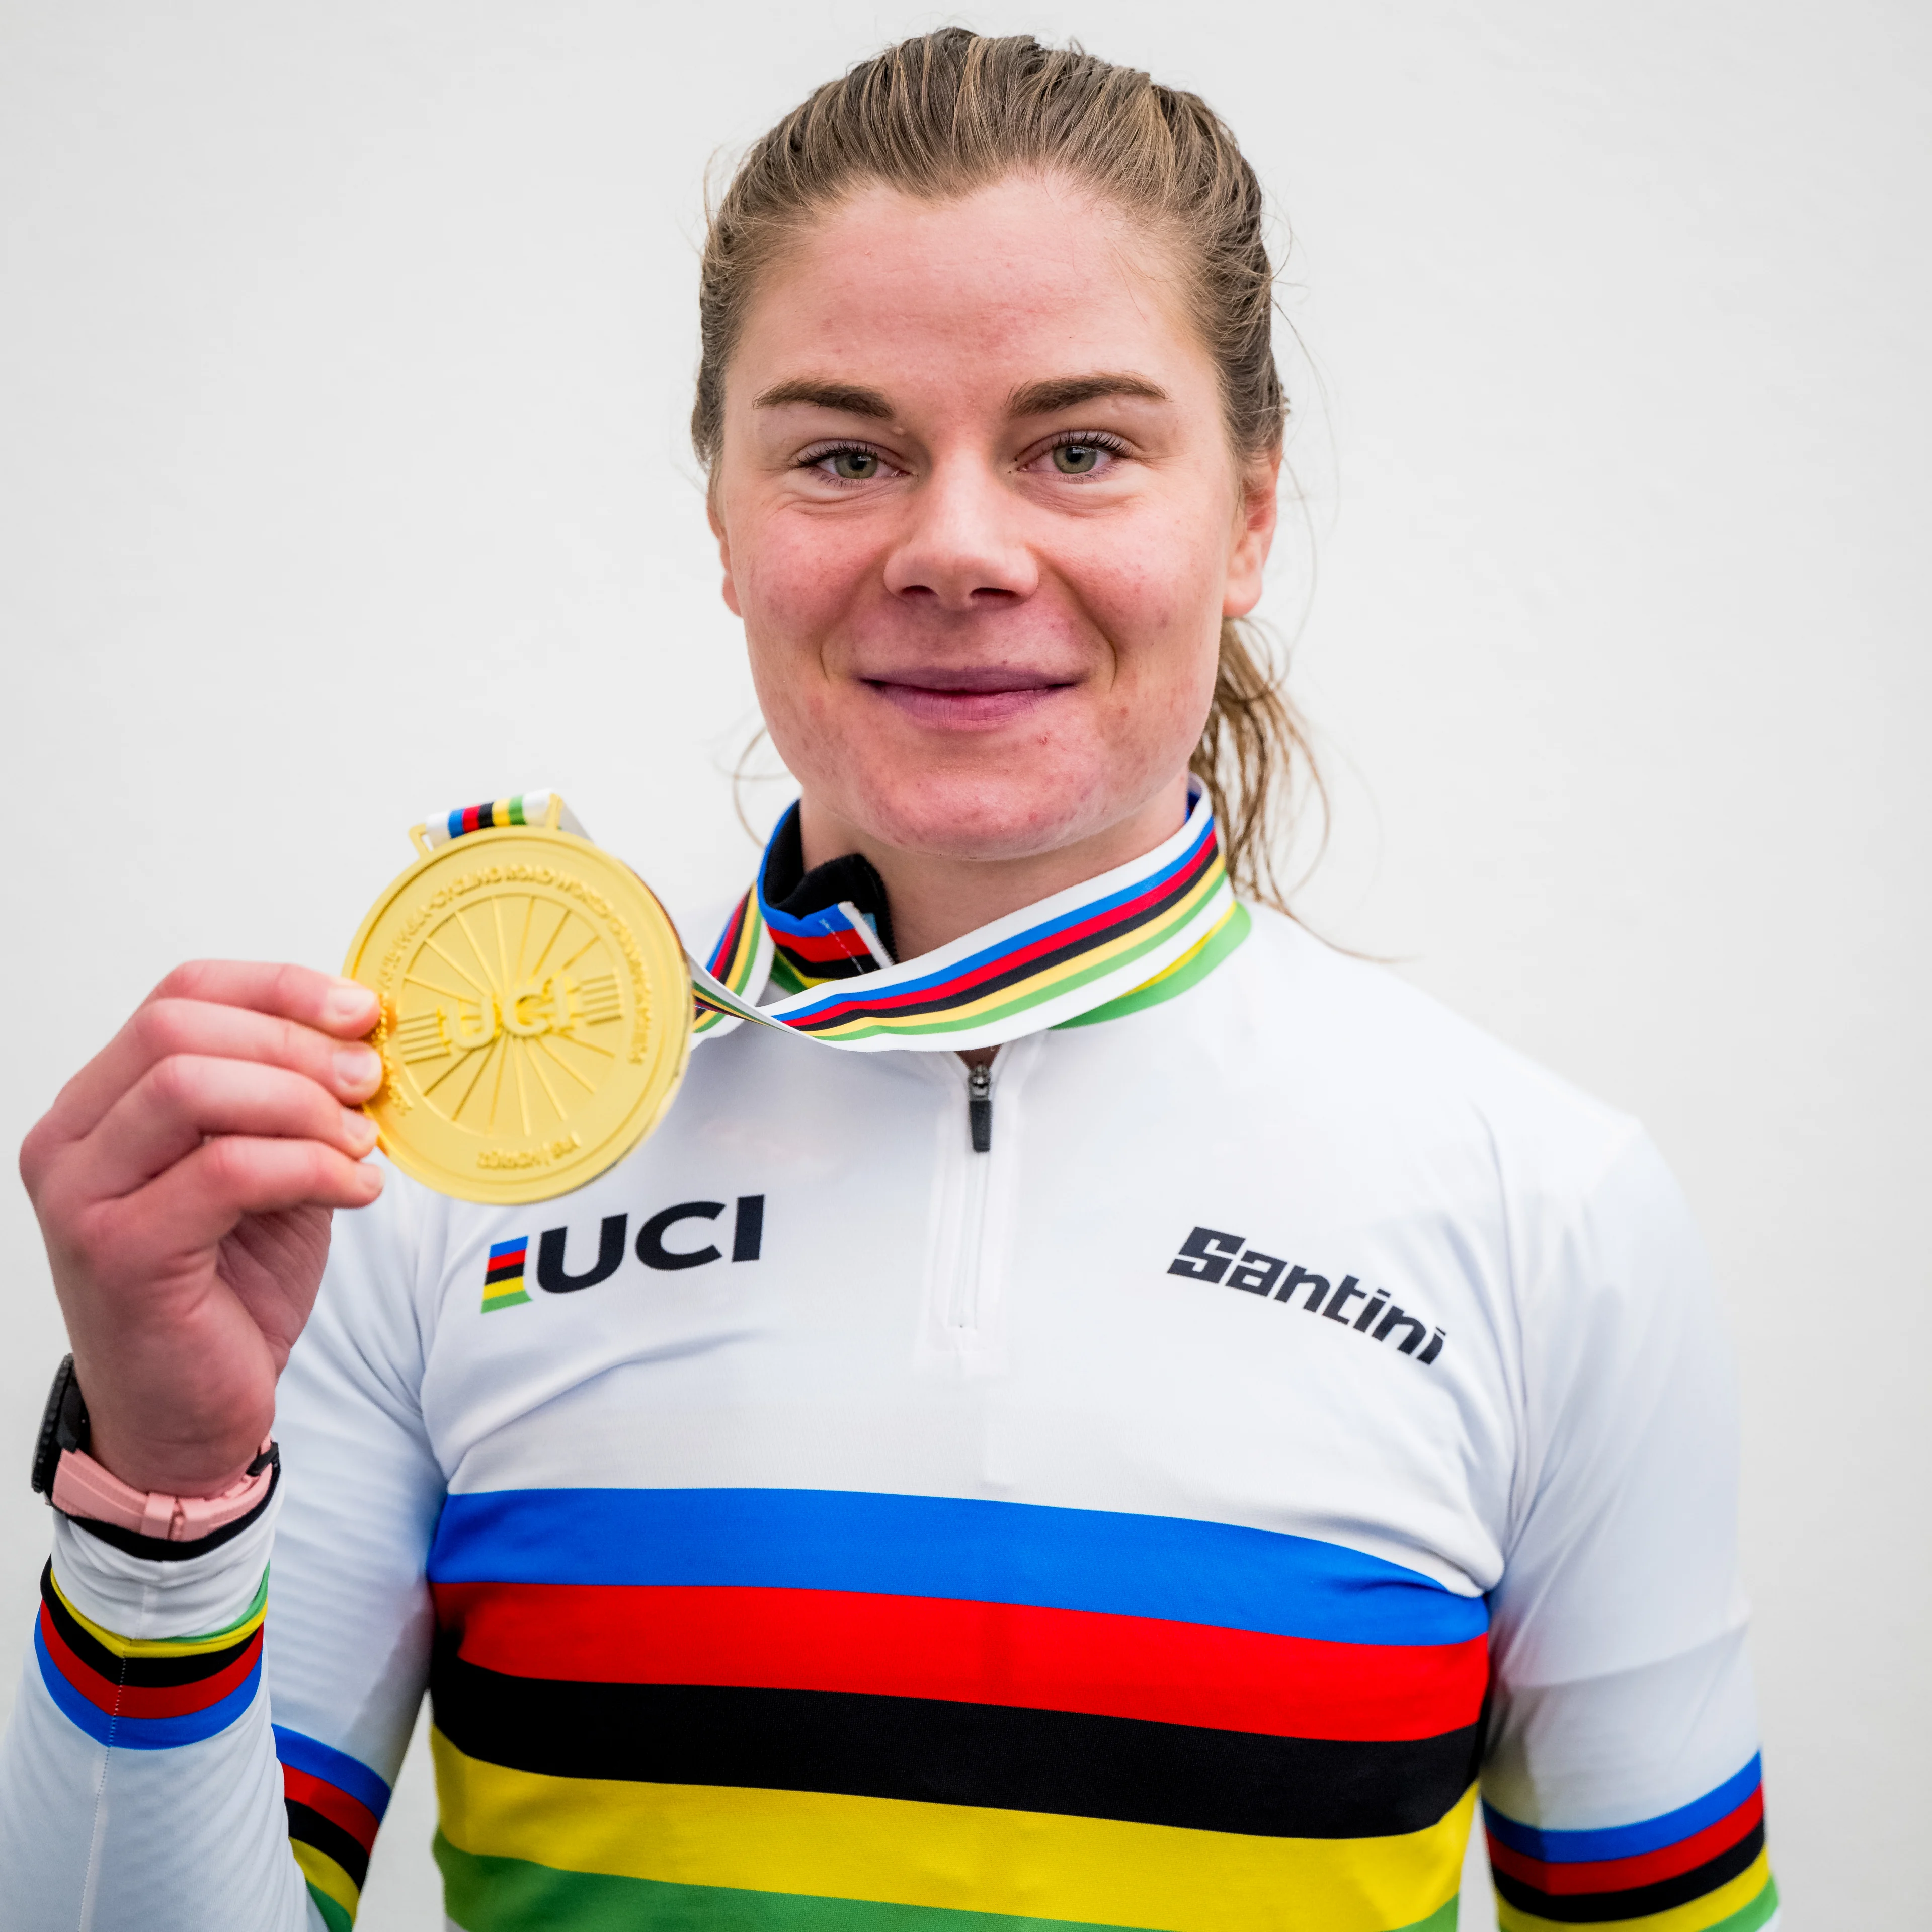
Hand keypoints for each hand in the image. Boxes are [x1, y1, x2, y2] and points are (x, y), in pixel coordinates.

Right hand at [20, 962, 385, 1496]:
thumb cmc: (229, 1290)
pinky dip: (310, 1168)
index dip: (279, 988)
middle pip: (179, 1028)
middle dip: (294, 1043)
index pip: (180, 994)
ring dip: (300, 1104)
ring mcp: (83, 1196)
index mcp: (101, 1104)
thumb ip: (295, 1105)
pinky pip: (226, 1172)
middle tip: (369, 1079)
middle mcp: (73, 1140)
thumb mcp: (275, 1173)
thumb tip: (366, 1039)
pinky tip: (356, 1189)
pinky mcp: (119, 1252)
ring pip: (192, 1090)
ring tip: (360, 1141)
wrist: (193, 1416)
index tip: (360, 1010)